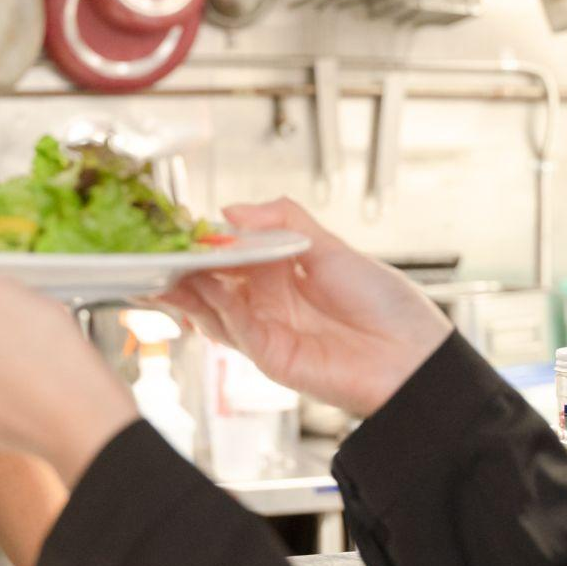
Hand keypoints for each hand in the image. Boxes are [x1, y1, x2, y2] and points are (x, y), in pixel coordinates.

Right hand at [153, 199, 450, 418]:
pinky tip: (200, 286)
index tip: (176, 225)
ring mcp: (266, 330)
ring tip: (158, 267)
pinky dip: (212, 306)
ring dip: (182, 289)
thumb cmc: (386, 306)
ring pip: (210, 308)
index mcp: (281, 273)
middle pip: (209, 283)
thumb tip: (231, 209)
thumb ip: (283, 221)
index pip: (228, 254)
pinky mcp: (271, 356)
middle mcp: (267, 302)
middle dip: (179, 266)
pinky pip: (233, 328)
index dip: (201, 241)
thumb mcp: (333, 247)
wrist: (416, 356)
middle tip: (150, 247)